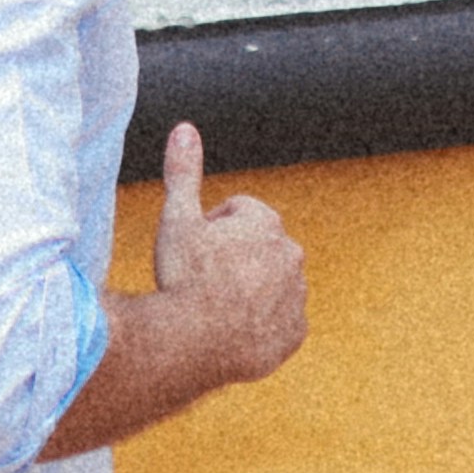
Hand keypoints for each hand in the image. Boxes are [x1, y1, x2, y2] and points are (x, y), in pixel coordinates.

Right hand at [139, 123, 308, 387]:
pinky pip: (278, 324)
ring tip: (214, 310)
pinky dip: (260, 326)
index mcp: (265, 222)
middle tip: (200, 281)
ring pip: (270, 285)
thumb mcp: (176, 219)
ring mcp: (296, 296)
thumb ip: (184, 172)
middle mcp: (291, 254)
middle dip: (233, 258)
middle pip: (256, 248)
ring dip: (249, 291)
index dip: (209, 228)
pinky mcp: (295, 333)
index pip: (238, 212)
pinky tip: (232, 333)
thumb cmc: (183, 278)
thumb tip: (184, 128)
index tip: (192, 250)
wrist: (194, 345)